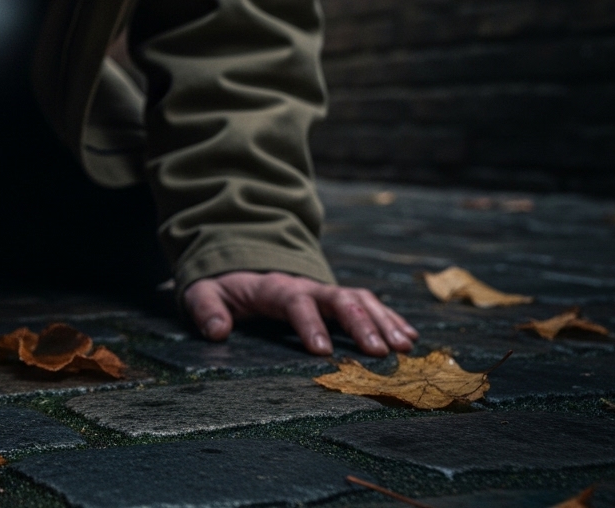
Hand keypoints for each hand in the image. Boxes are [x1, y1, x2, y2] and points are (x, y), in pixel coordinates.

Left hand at [182, 272, 418, 356]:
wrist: (240, 263)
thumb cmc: (223, 286)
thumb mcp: (203, 292)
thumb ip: (206, 309)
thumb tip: (216, 330)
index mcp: (274, 287)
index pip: (295, 303)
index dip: (309, 325)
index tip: (321, 352)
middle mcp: (306, 286)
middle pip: (338, 299)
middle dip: (360, 323)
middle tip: (380, 352)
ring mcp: (324, 290)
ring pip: (361, 299)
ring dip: (384, 321)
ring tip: (405, 347)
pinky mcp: (337, 298)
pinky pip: (369, 303)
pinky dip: (390, 318)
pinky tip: (410, 337)